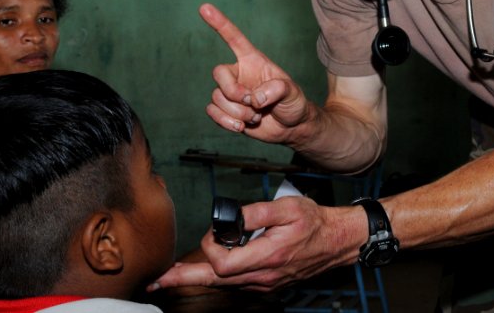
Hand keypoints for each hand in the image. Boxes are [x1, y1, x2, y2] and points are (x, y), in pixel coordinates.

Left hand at [149, 196, 359, 291]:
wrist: (337, 241)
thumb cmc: (315, 222)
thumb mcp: (287, 208)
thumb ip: (256, 212)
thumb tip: (230, 216)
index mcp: (266, 257)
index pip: (223, 263)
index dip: (210, 247)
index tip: (215, 232)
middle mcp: (263, 276)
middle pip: (214, 282)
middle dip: (182, 281)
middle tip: (156, 283)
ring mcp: (264, 283)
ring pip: (223, 285)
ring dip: (197, 279)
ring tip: (171, 278)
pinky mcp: (266, 283)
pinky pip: (235, 284)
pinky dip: (217, 277)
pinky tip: (206, 271)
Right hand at [200, 3, 310, 143]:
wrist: (291, 128)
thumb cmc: (293, 104)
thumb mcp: (293, 93)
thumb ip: (277, 90)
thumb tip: (254, 97)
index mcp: (253, 61)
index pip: (234, 38)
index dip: (219, 23)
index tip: (204, 7)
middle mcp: (238, 74)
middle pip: (218, 73)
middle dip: (233, 92)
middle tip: (251, 103)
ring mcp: (231, 93)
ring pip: (217, 98)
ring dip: (236, 112)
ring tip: (255, 117)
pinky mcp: (226, 110)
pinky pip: (212, 112)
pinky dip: (226, 122)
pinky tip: (241, 126)